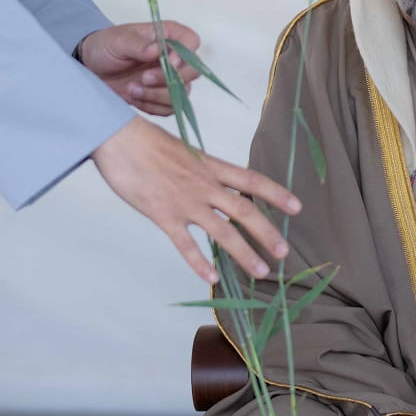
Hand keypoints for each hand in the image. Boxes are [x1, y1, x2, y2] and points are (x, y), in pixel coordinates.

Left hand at [78, 22, 200, 115]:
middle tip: (144, 78)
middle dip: (169, 80)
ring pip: (182, 93)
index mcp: (167, 35)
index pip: (191, 42)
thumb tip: (156, 49)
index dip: (184, 54)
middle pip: (192, 71)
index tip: (167, 62)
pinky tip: (134, 97)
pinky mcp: (161, 96)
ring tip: (131, 89)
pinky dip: (152, 106)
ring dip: (156, 95)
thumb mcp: (117, 40)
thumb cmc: (105, 47)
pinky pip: (169, 107)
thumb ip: (138, 44)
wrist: (91, 69)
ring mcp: (170, 78)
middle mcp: (173, 57)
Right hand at [90, 117, 300, 284]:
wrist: (118, 137)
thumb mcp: (184, 151)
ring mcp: (185, 201)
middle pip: (245, 210)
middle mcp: (204, 184)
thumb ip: (200, 170)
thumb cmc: (146, 142)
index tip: (297, 207)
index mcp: (210, 166)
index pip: (251, 180)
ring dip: (245, 253)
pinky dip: (199, 262)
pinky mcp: (163, 215)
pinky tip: (211, 278)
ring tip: (261, 271)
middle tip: (284, 253)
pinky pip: (185, 244)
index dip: (276, 193)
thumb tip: (213, 182)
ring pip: (223, 231)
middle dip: (267, 233)